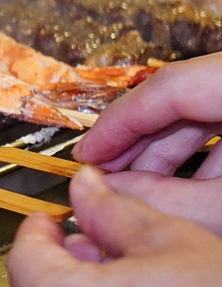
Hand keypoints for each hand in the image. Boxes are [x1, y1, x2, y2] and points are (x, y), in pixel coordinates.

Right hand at [72, 52, 221, 233]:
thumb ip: (170, 199)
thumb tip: (114, 192)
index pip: (164, 87)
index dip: (116, 124)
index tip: (86, 154)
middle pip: (178, 99)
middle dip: (138, 140)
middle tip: (104, 174)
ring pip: (201, 113)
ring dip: (167, 152)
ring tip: (138, 187)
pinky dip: (201, 154)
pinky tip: (186, 187)